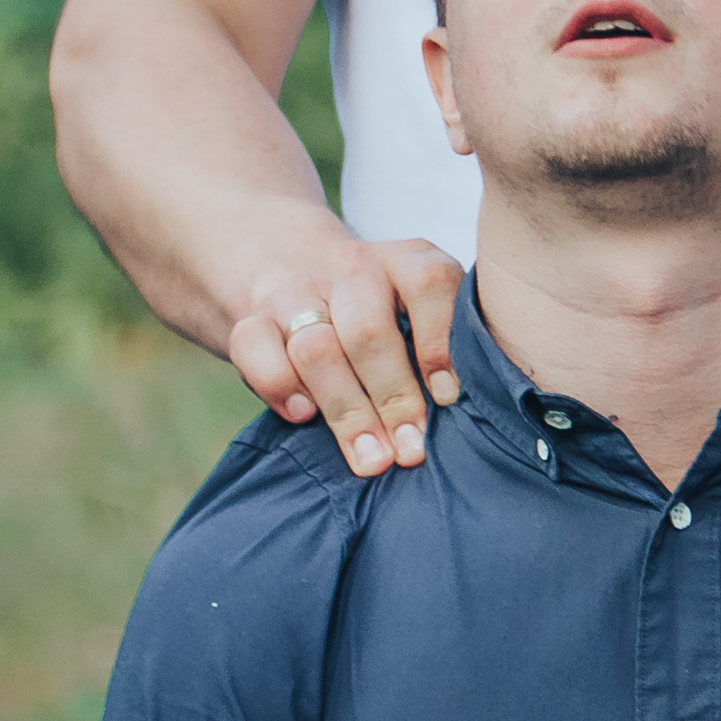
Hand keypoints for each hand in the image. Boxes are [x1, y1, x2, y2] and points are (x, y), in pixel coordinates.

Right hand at [224, 213, 465, 474]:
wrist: (287, 261)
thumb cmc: (379, 312)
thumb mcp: (418, 309)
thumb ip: (440, 349)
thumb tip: (469, 423)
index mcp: (405, 262)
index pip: (428, 281)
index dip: (440, 341)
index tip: (447, 397)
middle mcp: (352, 269)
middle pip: (369, 331)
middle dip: (393, 398)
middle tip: (410, 452)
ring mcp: (297, 290)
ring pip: (315, 348)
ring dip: (346, 411)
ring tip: (370, 459)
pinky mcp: (251, 316)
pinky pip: (254, 347)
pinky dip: (278, 384)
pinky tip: (301, 415)